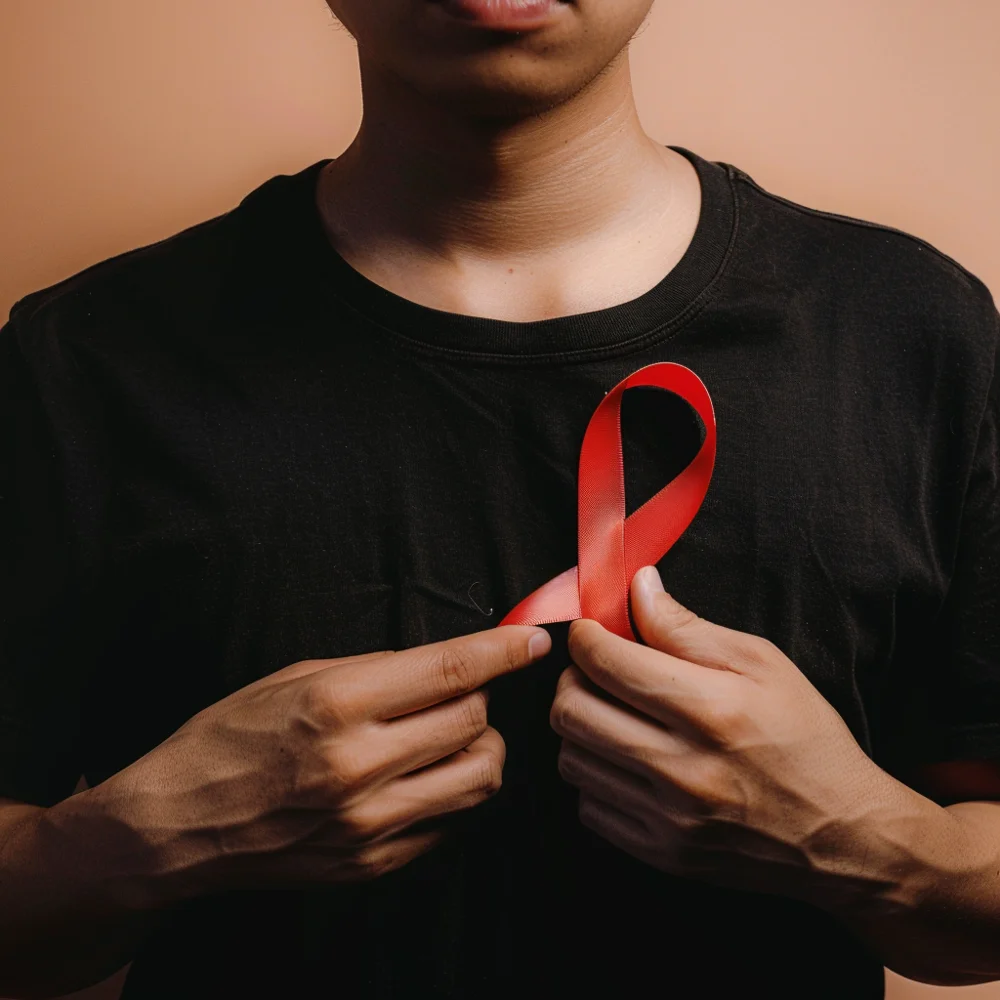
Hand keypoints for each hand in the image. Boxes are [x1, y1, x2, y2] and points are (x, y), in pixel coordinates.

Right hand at [95, 624, 551, 901]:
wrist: (179, 824)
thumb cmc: (231, 736)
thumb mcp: (298, 677)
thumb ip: (379, 671)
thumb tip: (449, 665)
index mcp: (338, 704)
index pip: (451, 670)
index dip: (504, 650)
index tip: (533, 639)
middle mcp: (359, 766)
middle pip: (474, 721)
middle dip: (481, 696)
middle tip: (459, 690)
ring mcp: (369, 823)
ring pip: (481, 777)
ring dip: (481, 746)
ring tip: (451, 736)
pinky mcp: (373, 864)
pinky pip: (450, 822)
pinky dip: (451, 791)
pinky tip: (421, 777)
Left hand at [550, 565, 920, 905]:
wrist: (843, 837)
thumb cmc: (804, 737)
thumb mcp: (762, 663)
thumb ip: (686, 626)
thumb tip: (637, 587)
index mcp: (711, 710)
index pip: (605, 663)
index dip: (585, 637)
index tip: (592, 632)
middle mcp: (683, 769)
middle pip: (571, 710)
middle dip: (573, 678)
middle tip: (597, 671)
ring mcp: (668, 818)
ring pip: (570, 757)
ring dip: (582, 726)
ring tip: (615, 715)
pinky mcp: (660, 853)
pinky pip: (588, 803)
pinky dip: (597, 775)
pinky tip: (629, 760)